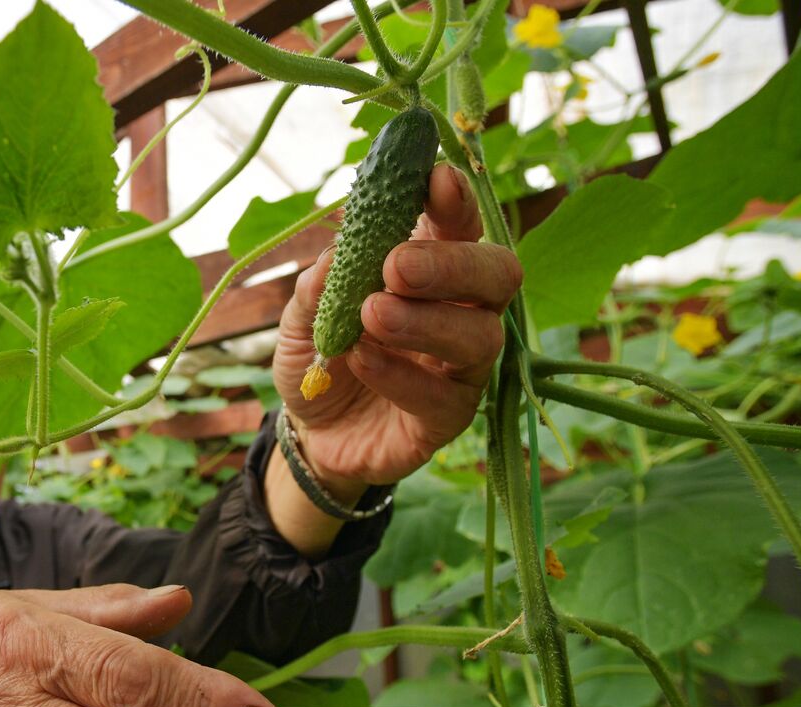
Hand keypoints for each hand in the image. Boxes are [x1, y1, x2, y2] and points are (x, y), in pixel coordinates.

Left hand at [272, 164, 522, 493]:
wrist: (311, 432)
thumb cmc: (320, 357)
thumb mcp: (302, 317)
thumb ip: (319, 285)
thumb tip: (337, 251)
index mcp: (431, 272)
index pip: (460, 226)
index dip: (455, 200)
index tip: (434, 180)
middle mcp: (462, 312)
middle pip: (498, 274)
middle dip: (452, 263)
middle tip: (397, 265)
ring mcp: (461, 368)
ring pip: (481, 335)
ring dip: (425, 320)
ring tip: (371, 315)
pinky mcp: (448, 418)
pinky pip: (444, 396)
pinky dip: (400, 374)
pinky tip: (360, 359)